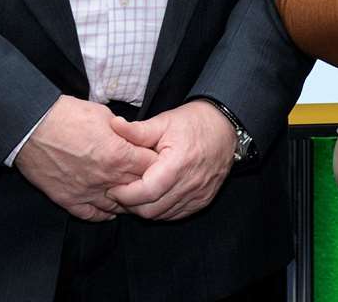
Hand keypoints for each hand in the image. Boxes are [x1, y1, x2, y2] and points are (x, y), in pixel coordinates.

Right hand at [15, 95, 158, 221]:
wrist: (32, 127)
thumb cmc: (66, 116)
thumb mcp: (104, 115)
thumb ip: (124, 132)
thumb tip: (133, 138)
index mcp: (119, 155)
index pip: (153, 166)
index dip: (158, 162)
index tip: (157, 159)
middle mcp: (107, 178)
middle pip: (139, 189)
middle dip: (146, 183)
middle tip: (149, 178)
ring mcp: (88, 192)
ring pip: (118, 207)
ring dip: (127, 201)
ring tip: (131, 194)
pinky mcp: (69, 200)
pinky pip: (92, 215)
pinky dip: (103, 213)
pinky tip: (108, 208)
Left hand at [105, 101, 236, 220]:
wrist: (225, 127)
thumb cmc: (193, 123)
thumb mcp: (163, 122)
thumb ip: (137, 130)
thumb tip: (114, 125)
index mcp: (178, 164)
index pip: (145, 193)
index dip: (124, 195)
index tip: (112, 188)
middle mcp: (190, 184)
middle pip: (151, 210)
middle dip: (130, 205)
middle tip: (119, 193)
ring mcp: (198, 195)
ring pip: (162, 216)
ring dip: (145, 209)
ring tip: (134, 195)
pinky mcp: (203, 200)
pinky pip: (176, 215)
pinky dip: (161, 211)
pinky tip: (153, 198)